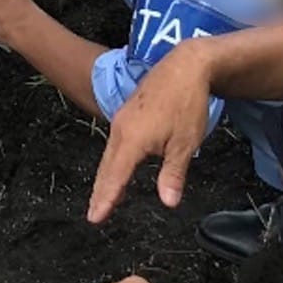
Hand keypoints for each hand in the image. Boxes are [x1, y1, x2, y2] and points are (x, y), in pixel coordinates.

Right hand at [87, 39, 218, 222]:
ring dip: (106, 178)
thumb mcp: (185, 142)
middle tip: (94, 215)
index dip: (106, 199)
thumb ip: (173, 174)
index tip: (95, 218)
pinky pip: (115, 144)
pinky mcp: (128, 113)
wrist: (185, 65)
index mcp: (133, 139)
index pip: (115, 176)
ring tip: (102, 198)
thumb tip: (168, 203)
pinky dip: (112, 162)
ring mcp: (122, 120)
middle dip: (101, 192)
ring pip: (110, 155)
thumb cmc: (187, 103)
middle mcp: (121, 130)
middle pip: (107, 167)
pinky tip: (117, 168)